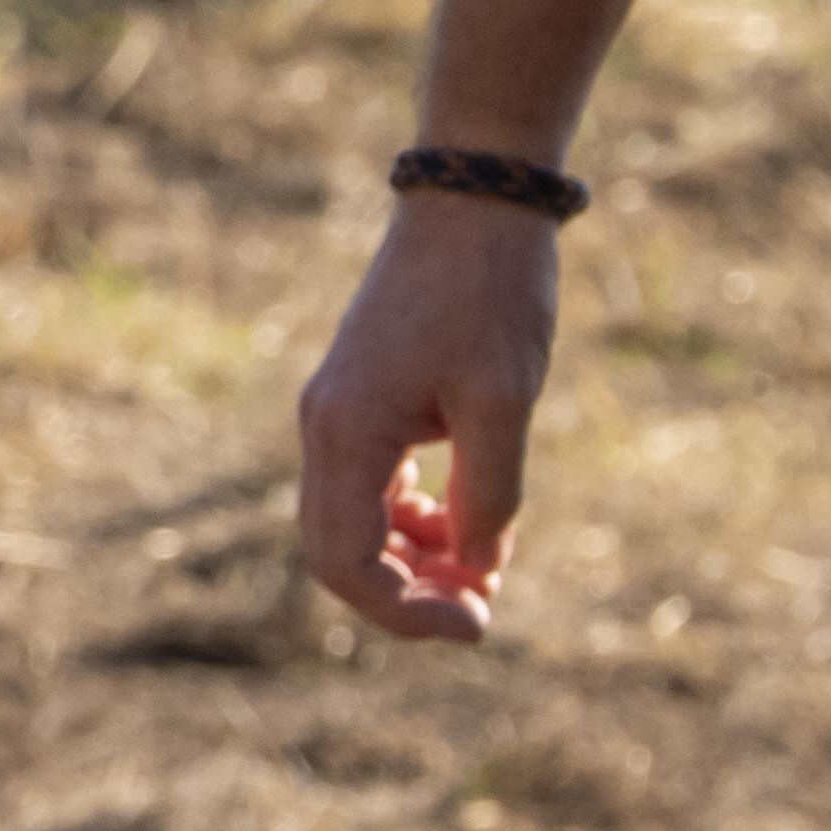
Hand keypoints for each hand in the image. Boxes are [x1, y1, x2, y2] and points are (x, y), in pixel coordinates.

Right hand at [287, 196, 561, 639]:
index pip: (345, 560)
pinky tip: (469, 521)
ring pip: (353, 523)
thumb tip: (478, 571)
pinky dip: (414, 520)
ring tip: (485, 569)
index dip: (404, 612)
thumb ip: (490, 496)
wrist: (472, 206)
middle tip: (482, 611)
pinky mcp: (363, 399)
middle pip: (337, 550)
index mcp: (347, 431)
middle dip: (406, 594)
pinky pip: (371, 487)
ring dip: (411, 561)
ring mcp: (339, 412)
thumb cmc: (489, 297)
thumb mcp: (504, 403)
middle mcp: (326, 427)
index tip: (479, 624)